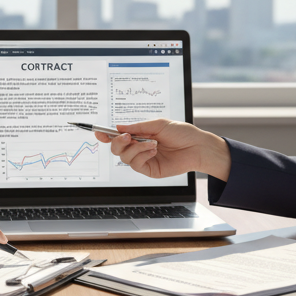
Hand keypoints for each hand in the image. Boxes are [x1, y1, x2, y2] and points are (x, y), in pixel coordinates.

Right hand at [93, 119, 229, 179]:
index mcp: (140, 135)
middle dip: (118, 142)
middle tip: (128, 136)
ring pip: (124, 157)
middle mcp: (139, 148)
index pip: (118, 136)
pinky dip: (142, 155)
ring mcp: (144, 160)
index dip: (106, 135)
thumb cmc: (181, 133)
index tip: (98, 132)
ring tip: (152, 142)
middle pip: (116, 149)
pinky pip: (136, 164)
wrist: (197, 146)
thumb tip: (118, 127)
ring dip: (136, 148)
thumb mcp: (158, 124)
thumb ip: (138, 126)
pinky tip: (153, 149)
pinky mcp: (149, 170)